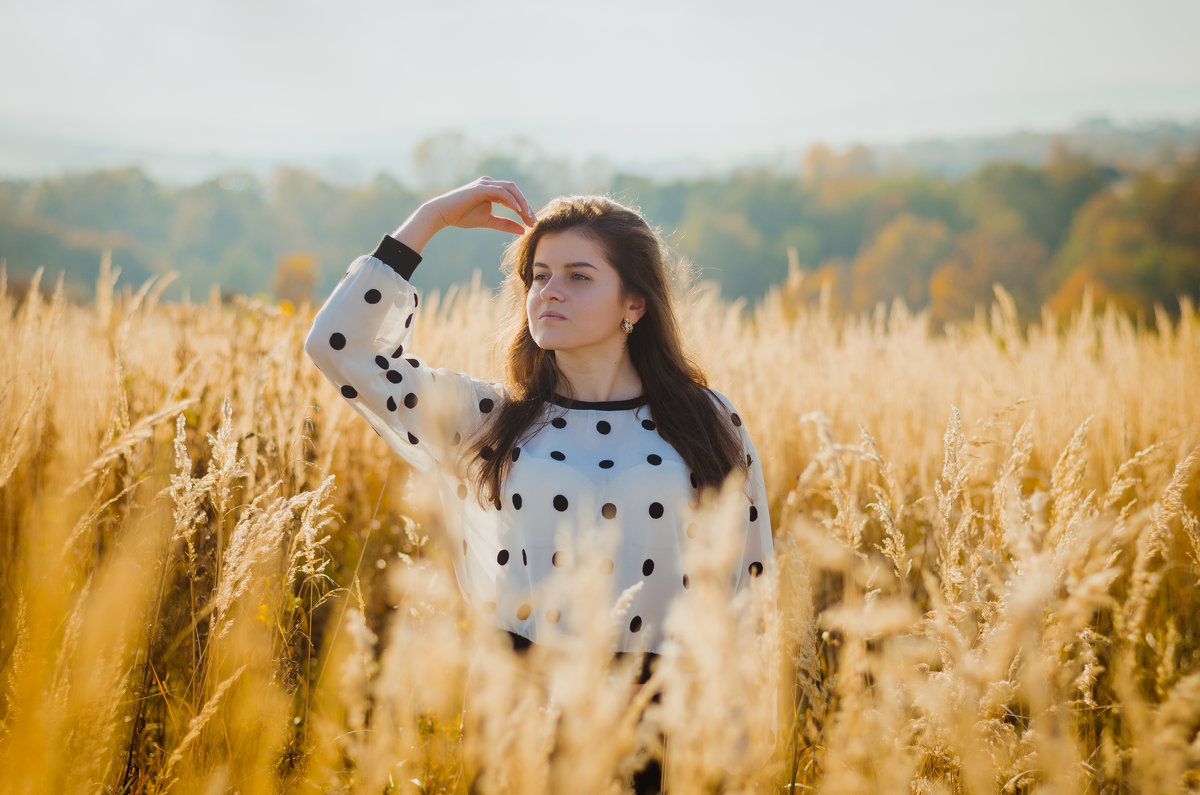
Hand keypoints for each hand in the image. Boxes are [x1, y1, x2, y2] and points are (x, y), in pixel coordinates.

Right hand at [393, 177, 536, 251]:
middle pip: (514, 191)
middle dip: (526, 206)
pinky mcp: (481, 188)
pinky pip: (501, 192)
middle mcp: (490, 183)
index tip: (532, 224)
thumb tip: (523, 230)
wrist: (443, 214)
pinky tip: (518, 211)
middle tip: (533, 221)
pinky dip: (511, 201)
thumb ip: (505, 224)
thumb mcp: (488, 222)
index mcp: (492, 190)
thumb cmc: (462, 216)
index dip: (524, 209)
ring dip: (521, 203)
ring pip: (510, 189)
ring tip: (528, 217)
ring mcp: (485, 183)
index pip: (513, 197)